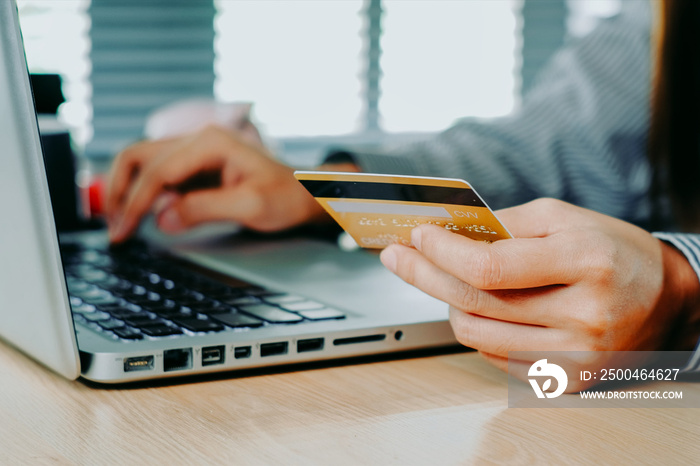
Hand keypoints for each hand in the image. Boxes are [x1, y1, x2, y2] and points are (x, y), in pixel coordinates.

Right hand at [105, 125, 326, 242]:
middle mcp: (199, 141)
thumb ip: (205, 209)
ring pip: (144, 164)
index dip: (136, 202)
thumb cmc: (286, 196)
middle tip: (113, 227)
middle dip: (119, 190)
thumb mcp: (251, 206)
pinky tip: (142, 219)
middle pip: (138, 156)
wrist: (304, 194)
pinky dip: (144, 195)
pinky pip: (159, 177)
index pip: (158, 170)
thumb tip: (162, 219)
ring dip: (127, 191)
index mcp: (211, 143)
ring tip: (121, 226)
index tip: (123, 231)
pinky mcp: (195, 168)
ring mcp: (195, 153)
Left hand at [380, 198, 699, 390]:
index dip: (442, 253)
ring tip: (448, 279)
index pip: (490, 266)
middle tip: (398, 257)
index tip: (417, 237)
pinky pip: (493, 356)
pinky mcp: (564, 380)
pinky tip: (481, 306)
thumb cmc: (610, 250)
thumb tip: (445, 233)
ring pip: (474, 334)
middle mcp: (582, 316)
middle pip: (473, 302)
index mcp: (584, 263)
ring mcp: (574, 356)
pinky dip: (477, 327)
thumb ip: (503, 224)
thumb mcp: (562, 217)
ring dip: (449, 302)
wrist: (664, 298)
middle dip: (423, 275)